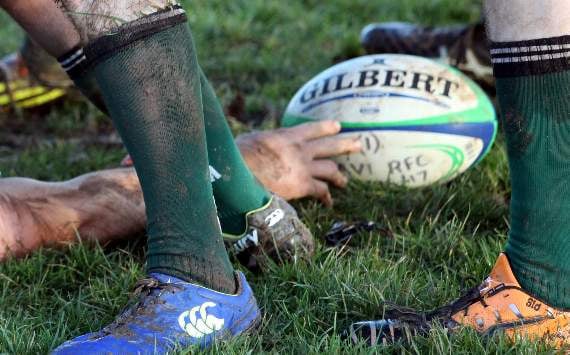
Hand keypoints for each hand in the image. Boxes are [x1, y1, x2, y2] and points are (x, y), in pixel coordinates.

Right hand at [236, 121, 361, 205]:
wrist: (242, 172)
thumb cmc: (239, 156)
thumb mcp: (252, 140)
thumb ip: (263, 142)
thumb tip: (258, 144)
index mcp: (286, 136)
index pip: (312, 129)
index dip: (326, 127)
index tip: (337, 126)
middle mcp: (300, 149)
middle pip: (329, 146)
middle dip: (345, 145)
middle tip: (358, 145)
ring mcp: (303, 167)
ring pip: (330, 169)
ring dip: (339, 176)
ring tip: (344, 181)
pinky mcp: (302, 185)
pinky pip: (321, 190)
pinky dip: (326, 196)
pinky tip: (329, 202)